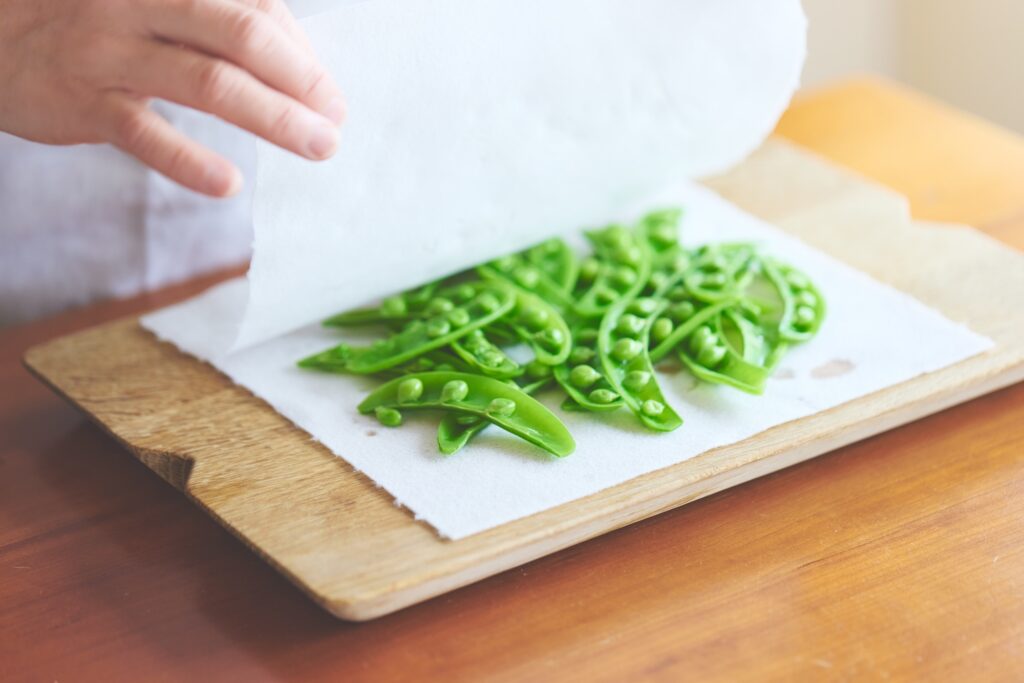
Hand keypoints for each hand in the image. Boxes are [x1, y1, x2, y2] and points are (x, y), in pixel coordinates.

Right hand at [0, 0, 344, 196]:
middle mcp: (140, 3)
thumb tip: (299, 68)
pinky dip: (189, 161)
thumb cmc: (93, 23)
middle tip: (336, 121)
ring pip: (207, 83)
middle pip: (241, 36)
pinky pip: (144, 133)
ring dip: (273, 119)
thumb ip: (215, 28)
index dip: (300, 54)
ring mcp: (110, 52)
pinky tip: (228, 183)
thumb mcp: (151, 7)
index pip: (254, 9)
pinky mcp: (83, 101)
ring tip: (317, 147)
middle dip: (301, 82)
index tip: (328, 95)